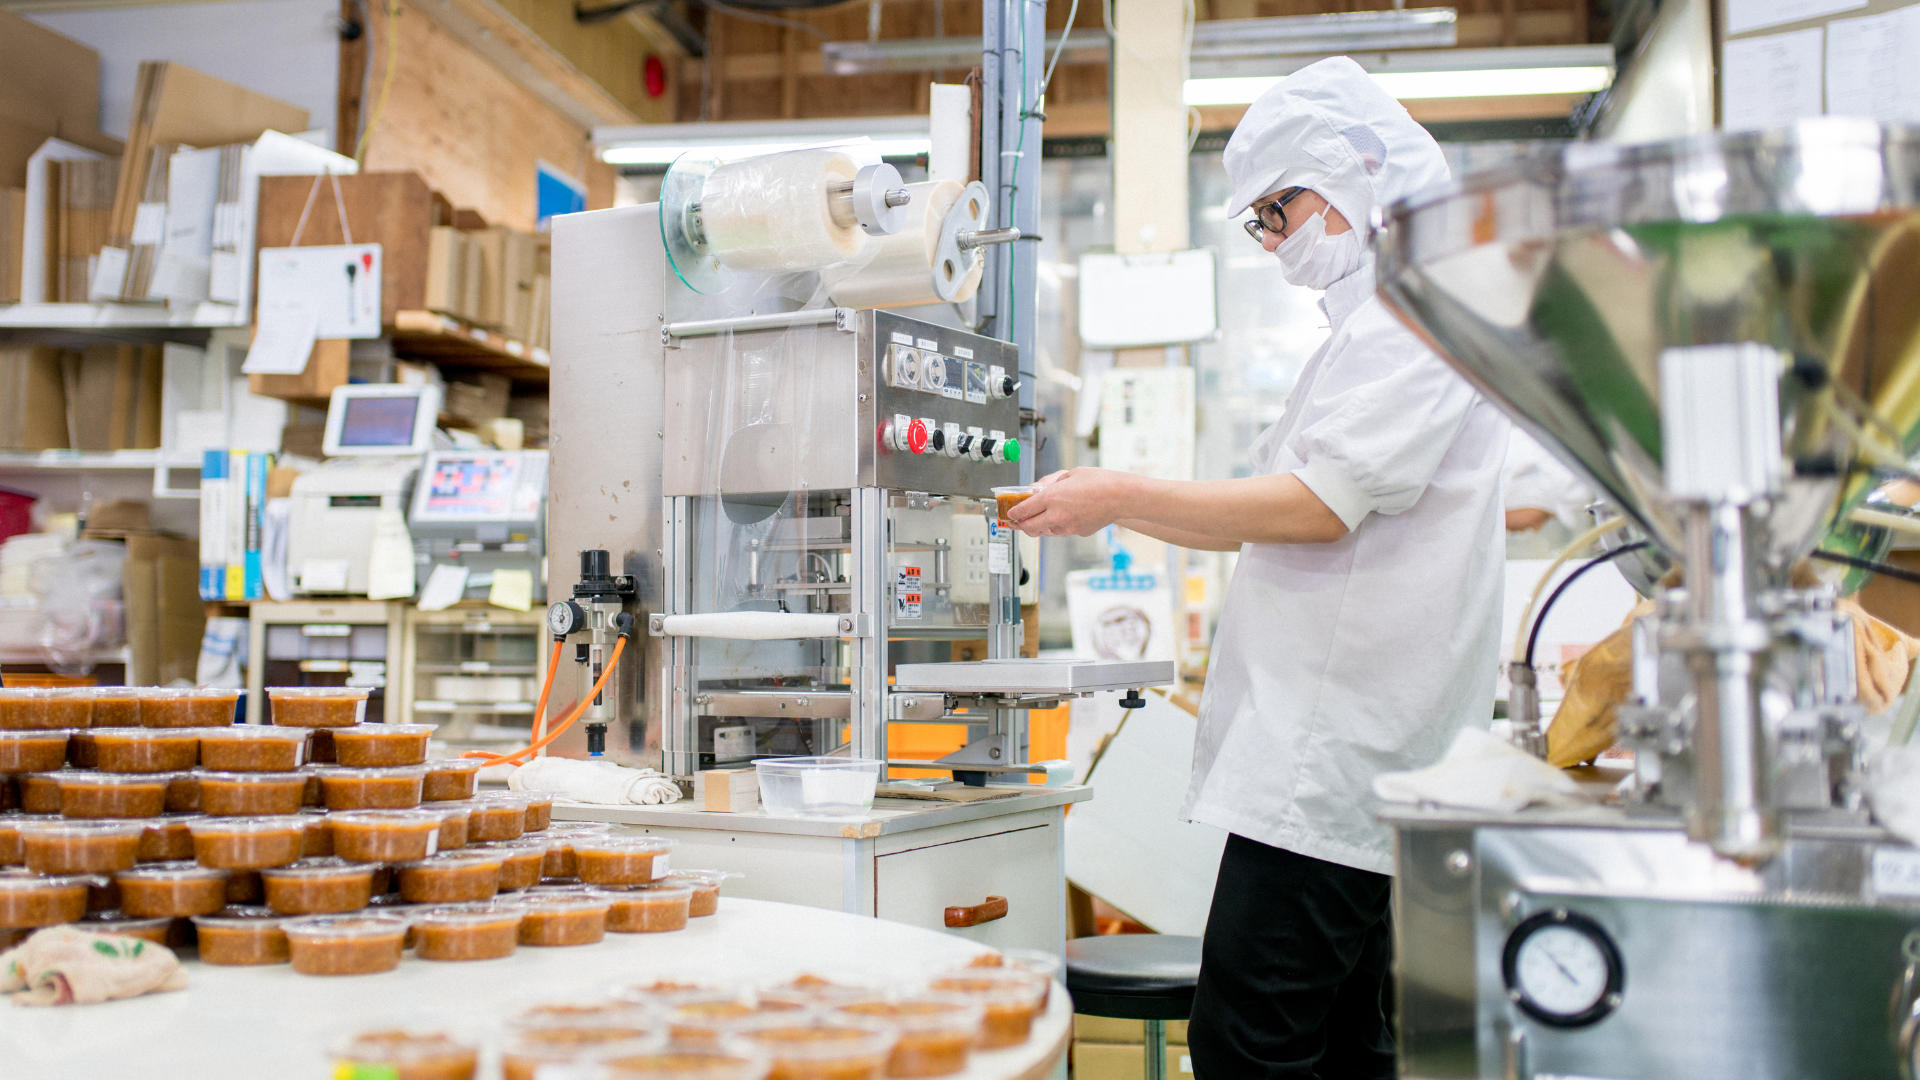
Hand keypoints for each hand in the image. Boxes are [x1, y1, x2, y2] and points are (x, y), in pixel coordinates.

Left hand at [1005, 468, 1142, 536]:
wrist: (1122, 496)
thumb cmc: (1100, 481)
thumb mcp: (1071, 474)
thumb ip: (1051, 482)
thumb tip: (1039, 488)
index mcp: (1051, 498)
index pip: (1023, 510)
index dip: (1013, 513)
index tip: (1010, 514)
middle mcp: (1057, 515)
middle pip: (1029, 527)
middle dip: (1020, 526)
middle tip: (1016, 523)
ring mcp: (1068, 526)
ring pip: (1046, 531)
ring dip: (1040, 526)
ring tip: (1040, 519)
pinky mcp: (1079, 532)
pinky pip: (1063, 531)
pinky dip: (1059, 526)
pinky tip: (1065, 516)